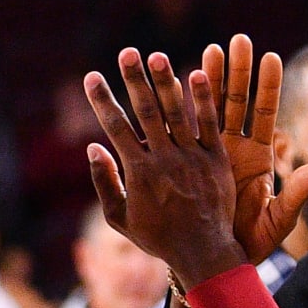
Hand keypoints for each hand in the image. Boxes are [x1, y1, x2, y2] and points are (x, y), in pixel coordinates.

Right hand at [83, 49, 248, 287]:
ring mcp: (192, 158)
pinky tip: (198, 73)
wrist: (203, 254)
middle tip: (126, 52)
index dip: (102, 101)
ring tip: (156, 56)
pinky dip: (203, 100)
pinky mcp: (216, 160)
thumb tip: (92, 146)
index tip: (91, 77)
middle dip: (133, 80)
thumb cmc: (158, 238)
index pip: (116, 127)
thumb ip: (105, 182)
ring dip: (165, 82)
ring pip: (176, 112)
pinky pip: (209, 125)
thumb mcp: (121, 218)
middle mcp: (165, 160)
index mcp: (139, 172)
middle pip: (146, 112)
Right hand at [202, 35, 307, 263]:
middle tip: (240, 41)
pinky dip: (182, 106)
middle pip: (238, 102)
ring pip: (210, 109)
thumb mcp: (276, 222)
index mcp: (259, 159)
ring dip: (210, 78)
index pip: (265, 115)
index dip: (267, 87)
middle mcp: (236, 149)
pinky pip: (185, 128)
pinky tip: (177, 79)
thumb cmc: (248, 244)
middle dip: (239, 71)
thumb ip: (297, 196)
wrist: (216, 260)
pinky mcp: (189, 160)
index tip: (271, 58)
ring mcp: (211, 152)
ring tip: (212, 48)